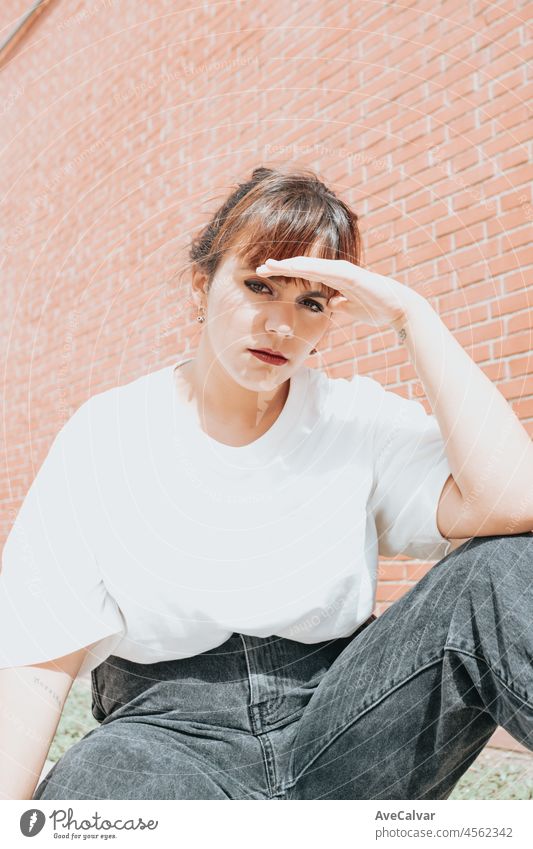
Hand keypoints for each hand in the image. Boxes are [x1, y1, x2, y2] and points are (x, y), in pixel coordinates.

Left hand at [255, 256, 418, 328]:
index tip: (266, 276)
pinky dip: (309, 268)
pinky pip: (325, 270)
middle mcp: (336, 270)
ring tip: (269, 265)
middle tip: (259, 268)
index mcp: (334, 279)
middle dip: (280, 267)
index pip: (304, 274)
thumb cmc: (375, 308)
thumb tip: (329, 304)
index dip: (285, 273)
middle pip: (302, 266)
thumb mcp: (349, 309)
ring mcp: (343, 271)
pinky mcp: (350, 275)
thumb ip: (339, 305)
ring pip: (310, 265)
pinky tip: (294, 267)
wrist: (398, 309)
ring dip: (289, 265)